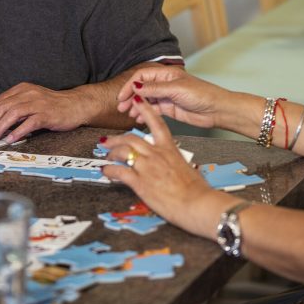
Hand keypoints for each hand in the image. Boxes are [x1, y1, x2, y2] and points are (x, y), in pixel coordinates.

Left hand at [0, 83, 87, 143]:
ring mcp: (38, 102)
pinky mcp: (47, 113)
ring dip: (0, 127)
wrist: (75, 105)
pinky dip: (18, 131)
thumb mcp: (26, 105)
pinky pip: (30, 122)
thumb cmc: (50, 107)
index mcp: (21, 89)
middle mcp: (28, 93)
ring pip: (14, 113)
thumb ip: (6, 110)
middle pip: (2, 106)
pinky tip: (10, 139)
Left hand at [102, 95, 224, 235]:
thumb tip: (175, 166)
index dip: (145, 109)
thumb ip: (176, 163)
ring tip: (106, 157)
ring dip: (111, 153)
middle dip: (116, 139)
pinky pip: (119, 171)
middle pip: (131, 138)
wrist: (197, 203)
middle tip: (107, 140)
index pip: (156, 123)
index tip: (138, 100)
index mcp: (169, 149)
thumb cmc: (197, 189)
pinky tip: (106, 171)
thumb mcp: (187, 168)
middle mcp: (156, 154)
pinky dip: (109, 170)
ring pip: (122, 151)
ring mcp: (147, 167)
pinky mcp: (140, 182)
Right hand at [116, 67, 225, 128]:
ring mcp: (167, 96)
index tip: (122, 96)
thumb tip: (136, 87)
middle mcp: (165, 83)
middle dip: (130, 97)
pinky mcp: (169, 108)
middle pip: (142, 88)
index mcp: (166, 73)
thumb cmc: (203, 95)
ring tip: (129, 114)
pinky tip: (139, 118)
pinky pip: (153, 109)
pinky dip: (145, 113)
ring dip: (136, 106)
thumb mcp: (176, 89)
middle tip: (122, 107)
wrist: (217, 110)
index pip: (142, 76)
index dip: (130, 85)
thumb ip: (155, 89)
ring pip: (146, 99)